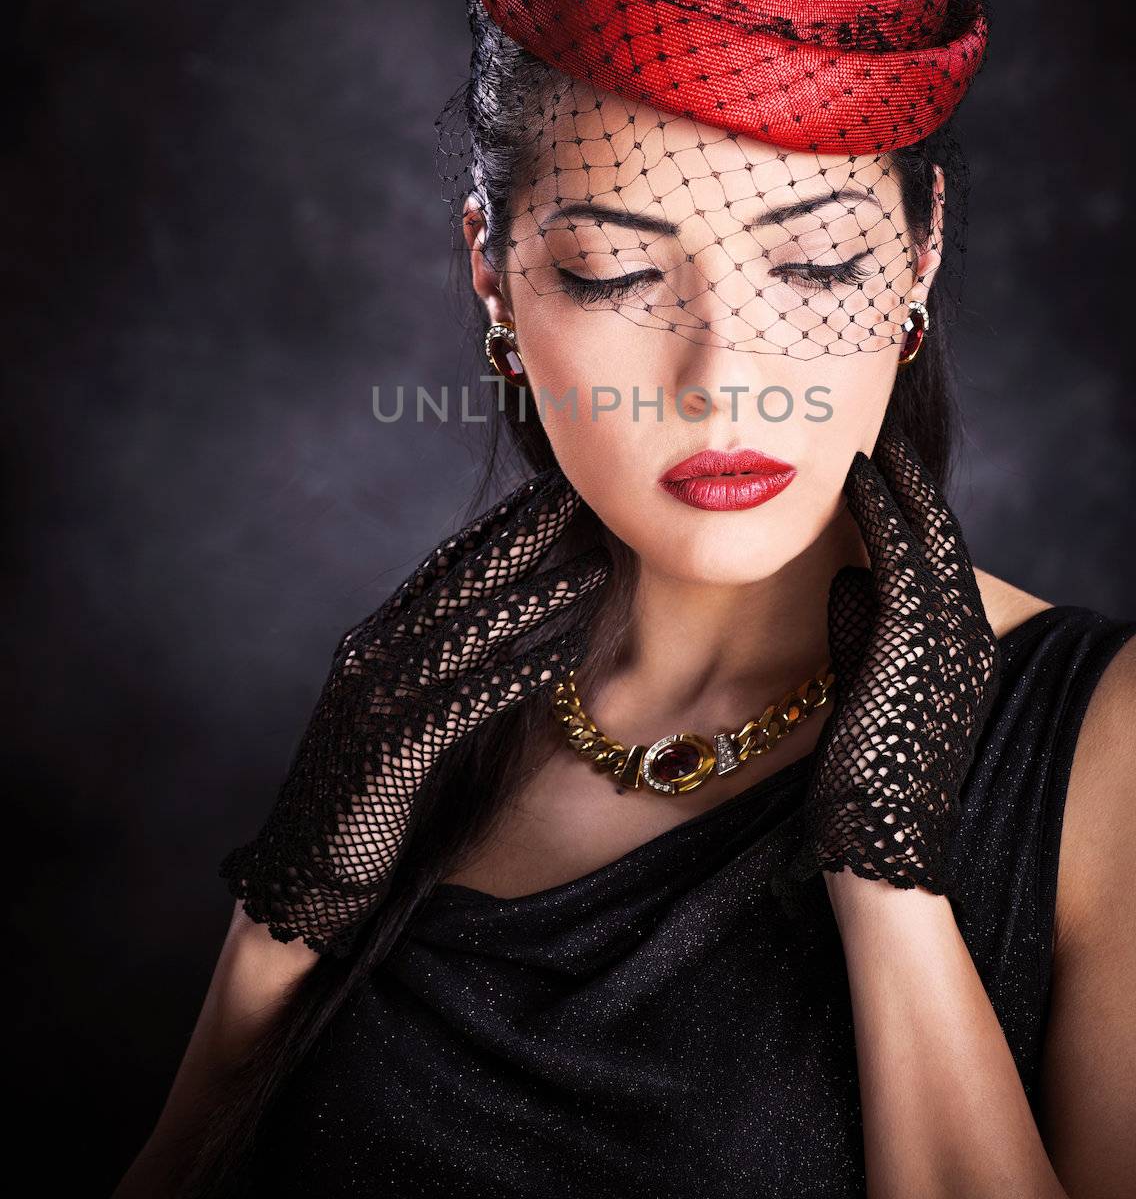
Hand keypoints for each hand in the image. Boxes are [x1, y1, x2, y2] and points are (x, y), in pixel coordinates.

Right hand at [218, 463, 610, 955]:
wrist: (302, 880)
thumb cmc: (365, 799)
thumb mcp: (402, 714)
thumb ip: (440, 668)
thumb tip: (505, 623)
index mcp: (374, 642)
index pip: (444, 566)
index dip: (498, 525)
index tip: (548, 492)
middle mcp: (372, 656)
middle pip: (460, 581)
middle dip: (523, 535)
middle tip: (579, 498)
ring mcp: (377, 699)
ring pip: (469, 631)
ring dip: (537, 597)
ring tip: (596, 569)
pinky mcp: (391, 749)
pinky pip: (467, 699)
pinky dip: (518, 671)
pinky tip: (565, 655)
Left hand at [771, 424, 999, 911]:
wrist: (876, 846)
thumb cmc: (861, 779)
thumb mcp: (864, 690)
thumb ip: (860, 633)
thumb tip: (846, 578)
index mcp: (960, 651)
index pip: (938, 563)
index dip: (914, 511)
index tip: (885, 470)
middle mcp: (966, 638)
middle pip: (942, 539)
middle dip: (911, 484)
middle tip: (883, 436)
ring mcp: (948, 640)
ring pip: (926, 539)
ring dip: (895, 486)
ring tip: (866, 442)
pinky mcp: (915, 644)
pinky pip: (899, 558)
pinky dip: (879, 512)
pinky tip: (855, 480)